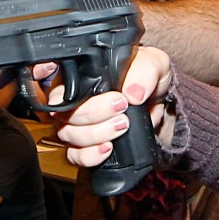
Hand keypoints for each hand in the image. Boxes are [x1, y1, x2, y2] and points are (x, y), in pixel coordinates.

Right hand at [40, 47, 172, 167]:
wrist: (156, 100)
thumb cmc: (146, 76)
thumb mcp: (152, 63)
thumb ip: (144, 71)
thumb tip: (133, 93)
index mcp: (80, 77)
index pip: (62, 88)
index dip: (84, 97)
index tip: (113, 98)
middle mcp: (73, 101)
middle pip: (63, 114)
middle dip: (94, 115)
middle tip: (122, 110)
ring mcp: (76, 124)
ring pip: (68, 135)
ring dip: (96, 134)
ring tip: (123, 126)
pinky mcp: (85, 145)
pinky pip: (76, 156)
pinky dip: (90, 155)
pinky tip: (108, 148)